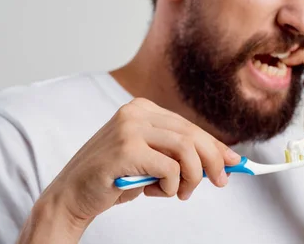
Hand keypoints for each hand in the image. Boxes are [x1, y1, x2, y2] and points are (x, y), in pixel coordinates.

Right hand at [37, 98, 240, 227]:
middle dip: (213, 160)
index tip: (233, 161)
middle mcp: (136, 112)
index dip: (214, 145)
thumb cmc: (113, 178)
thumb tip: (220, 160)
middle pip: (192, 134)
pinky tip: (155, 192)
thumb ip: (176, 154)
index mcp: (142, 108)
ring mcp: (130, 128)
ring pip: (186, 150)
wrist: (71, 195)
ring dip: (192, 177)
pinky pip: (170, 169)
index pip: (188, 126)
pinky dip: (172, 186)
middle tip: (220, 181)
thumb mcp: (149, 159)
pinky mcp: (127, 149)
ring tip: (182, 193)